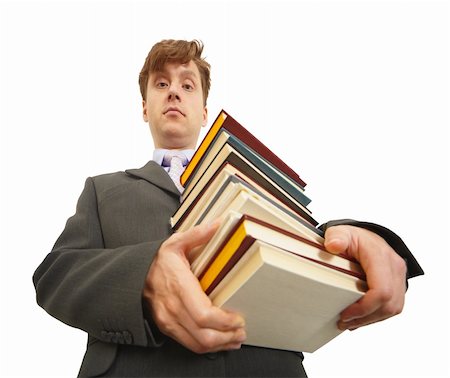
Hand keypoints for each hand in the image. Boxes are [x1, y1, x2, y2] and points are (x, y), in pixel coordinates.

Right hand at [143, 220, 246, 352]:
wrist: (135, 277)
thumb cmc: (158, 261)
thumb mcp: (175, 243)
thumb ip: (197, 234)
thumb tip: (218, 224)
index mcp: (179, 287)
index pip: (203, 314)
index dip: (224, 320)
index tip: (238, 318)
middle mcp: (173, 308)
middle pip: (204, 334)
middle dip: (227, 336)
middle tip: (242, 331)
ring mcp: (170, 321)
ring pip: (198, 343)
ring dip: (221, 344)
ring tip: (236, 338)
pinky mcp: (169, 329)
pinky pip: (190, 345)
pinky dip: (208, 347)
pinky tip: (221, 342)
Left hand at [324, 225, 406, 330]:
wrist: (367, 237)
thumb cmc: (354, 237)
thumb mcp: (341, 232)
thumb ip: (336, 237)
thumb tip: (333, 246)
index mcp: (381, 257)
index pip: (381, 290)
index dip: (364, 307)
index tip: (345, 313)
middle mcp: (395, 268)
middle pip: (388, 304)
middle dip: (365, 317)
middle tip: (343, 322)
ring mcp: (399, 278)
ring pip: (392, 309)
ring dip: (370, 319)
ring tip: (349, 323)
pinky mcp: (397, 286)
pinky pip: (392, 307)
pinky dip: (375, 316)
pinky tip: (359, 318)